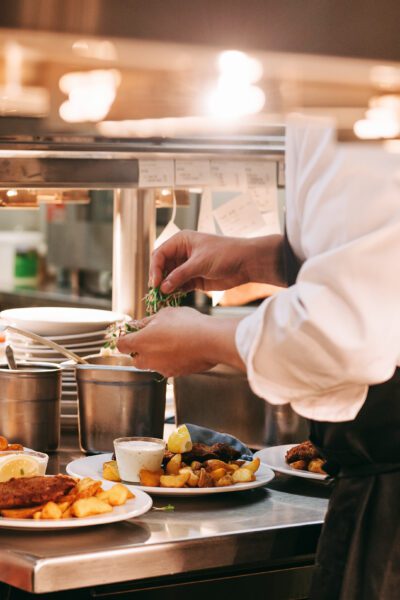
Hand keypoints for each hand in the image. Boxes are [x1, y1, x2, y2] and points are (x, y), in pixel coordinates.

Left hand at [116, 307, 243, 376]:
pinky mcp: (176, 373)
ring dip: (155, 356)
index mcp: (141, 342)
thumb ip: (147, 321)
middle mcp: (148, 359)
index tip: (130, 332)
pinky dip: (170, 360)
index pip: (121, 344)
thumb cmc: (186, 324)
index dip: (124, 338)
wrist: (210, 341)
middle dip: (140, 350)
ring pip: (152, 364)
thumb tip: (137, 324)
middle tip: (151, 337)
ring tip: (170, 342)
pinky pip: (167, 367)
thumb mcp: (164, 314)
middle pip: (135, 359)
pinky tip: (181, 349)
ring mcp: (162, 368)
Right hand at [149, 230, 284, 293]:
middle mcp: (182, 253)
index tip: (156, 283)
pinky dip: (175, 292)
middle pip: (162, 267)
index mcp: (181, 241)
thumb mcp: (200, 263)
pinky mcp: (194, 278)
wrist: (246, 263)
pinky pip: (179, 286)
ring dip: (166, 288)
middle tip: (157, 293)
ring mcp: (187, 266)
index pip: (160, 254)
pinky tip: (172, 298)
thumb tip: (163, 287)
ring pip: (169, 278)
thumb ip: (180, 275)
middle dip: (159, 279)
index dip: (155, 268)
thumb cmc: (224, 254)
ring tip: (162, 298)